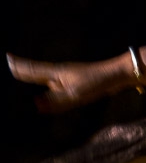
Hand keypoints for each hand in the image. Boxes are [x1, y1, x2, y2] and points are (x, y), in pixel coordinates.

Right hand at [6, 53, 129, 112]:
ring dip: (31, 73)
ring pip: (44, 76)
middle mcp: (59, 73)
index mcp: (56, 73)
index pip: (32, 70)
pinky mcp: (74, 81)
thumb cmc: (96, 82)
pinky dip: (44, 83)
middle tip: (8, 61)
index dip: (18, 66)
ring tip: (19, 71)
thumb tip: (35, 103)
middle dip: (21, 68)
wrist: (116, 75)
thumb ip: (56, 100)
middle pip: (35, 70)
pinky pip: (54, 83)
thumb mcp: (75, 94)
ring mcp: (67, 76)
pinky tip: (46, 86)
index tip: (6, 58)